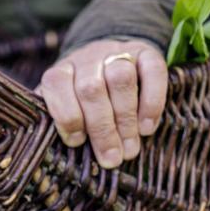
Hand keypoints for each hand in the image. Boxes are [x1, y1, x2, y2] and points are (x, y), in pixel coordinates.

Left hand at [36, 40, 167, 168]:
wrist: (111, 63)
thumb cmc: (82, 102)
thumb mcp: (64, 109)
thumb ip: (61, 125)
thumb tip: (62, 152)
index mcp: (61, 72)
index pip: (56, 84)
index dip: (67, 116)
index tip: (77, 143)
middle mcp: (87, 58)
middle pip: (91, 89)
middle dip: (102, 129)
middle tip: (112, 158)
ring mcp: (117, 52)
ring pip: (121, 78)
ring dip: (126, 118)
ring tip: (130, 148)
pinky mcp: (146, 52)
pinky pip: (153, 70)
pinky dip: (152, 102)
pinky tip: (147, 128)